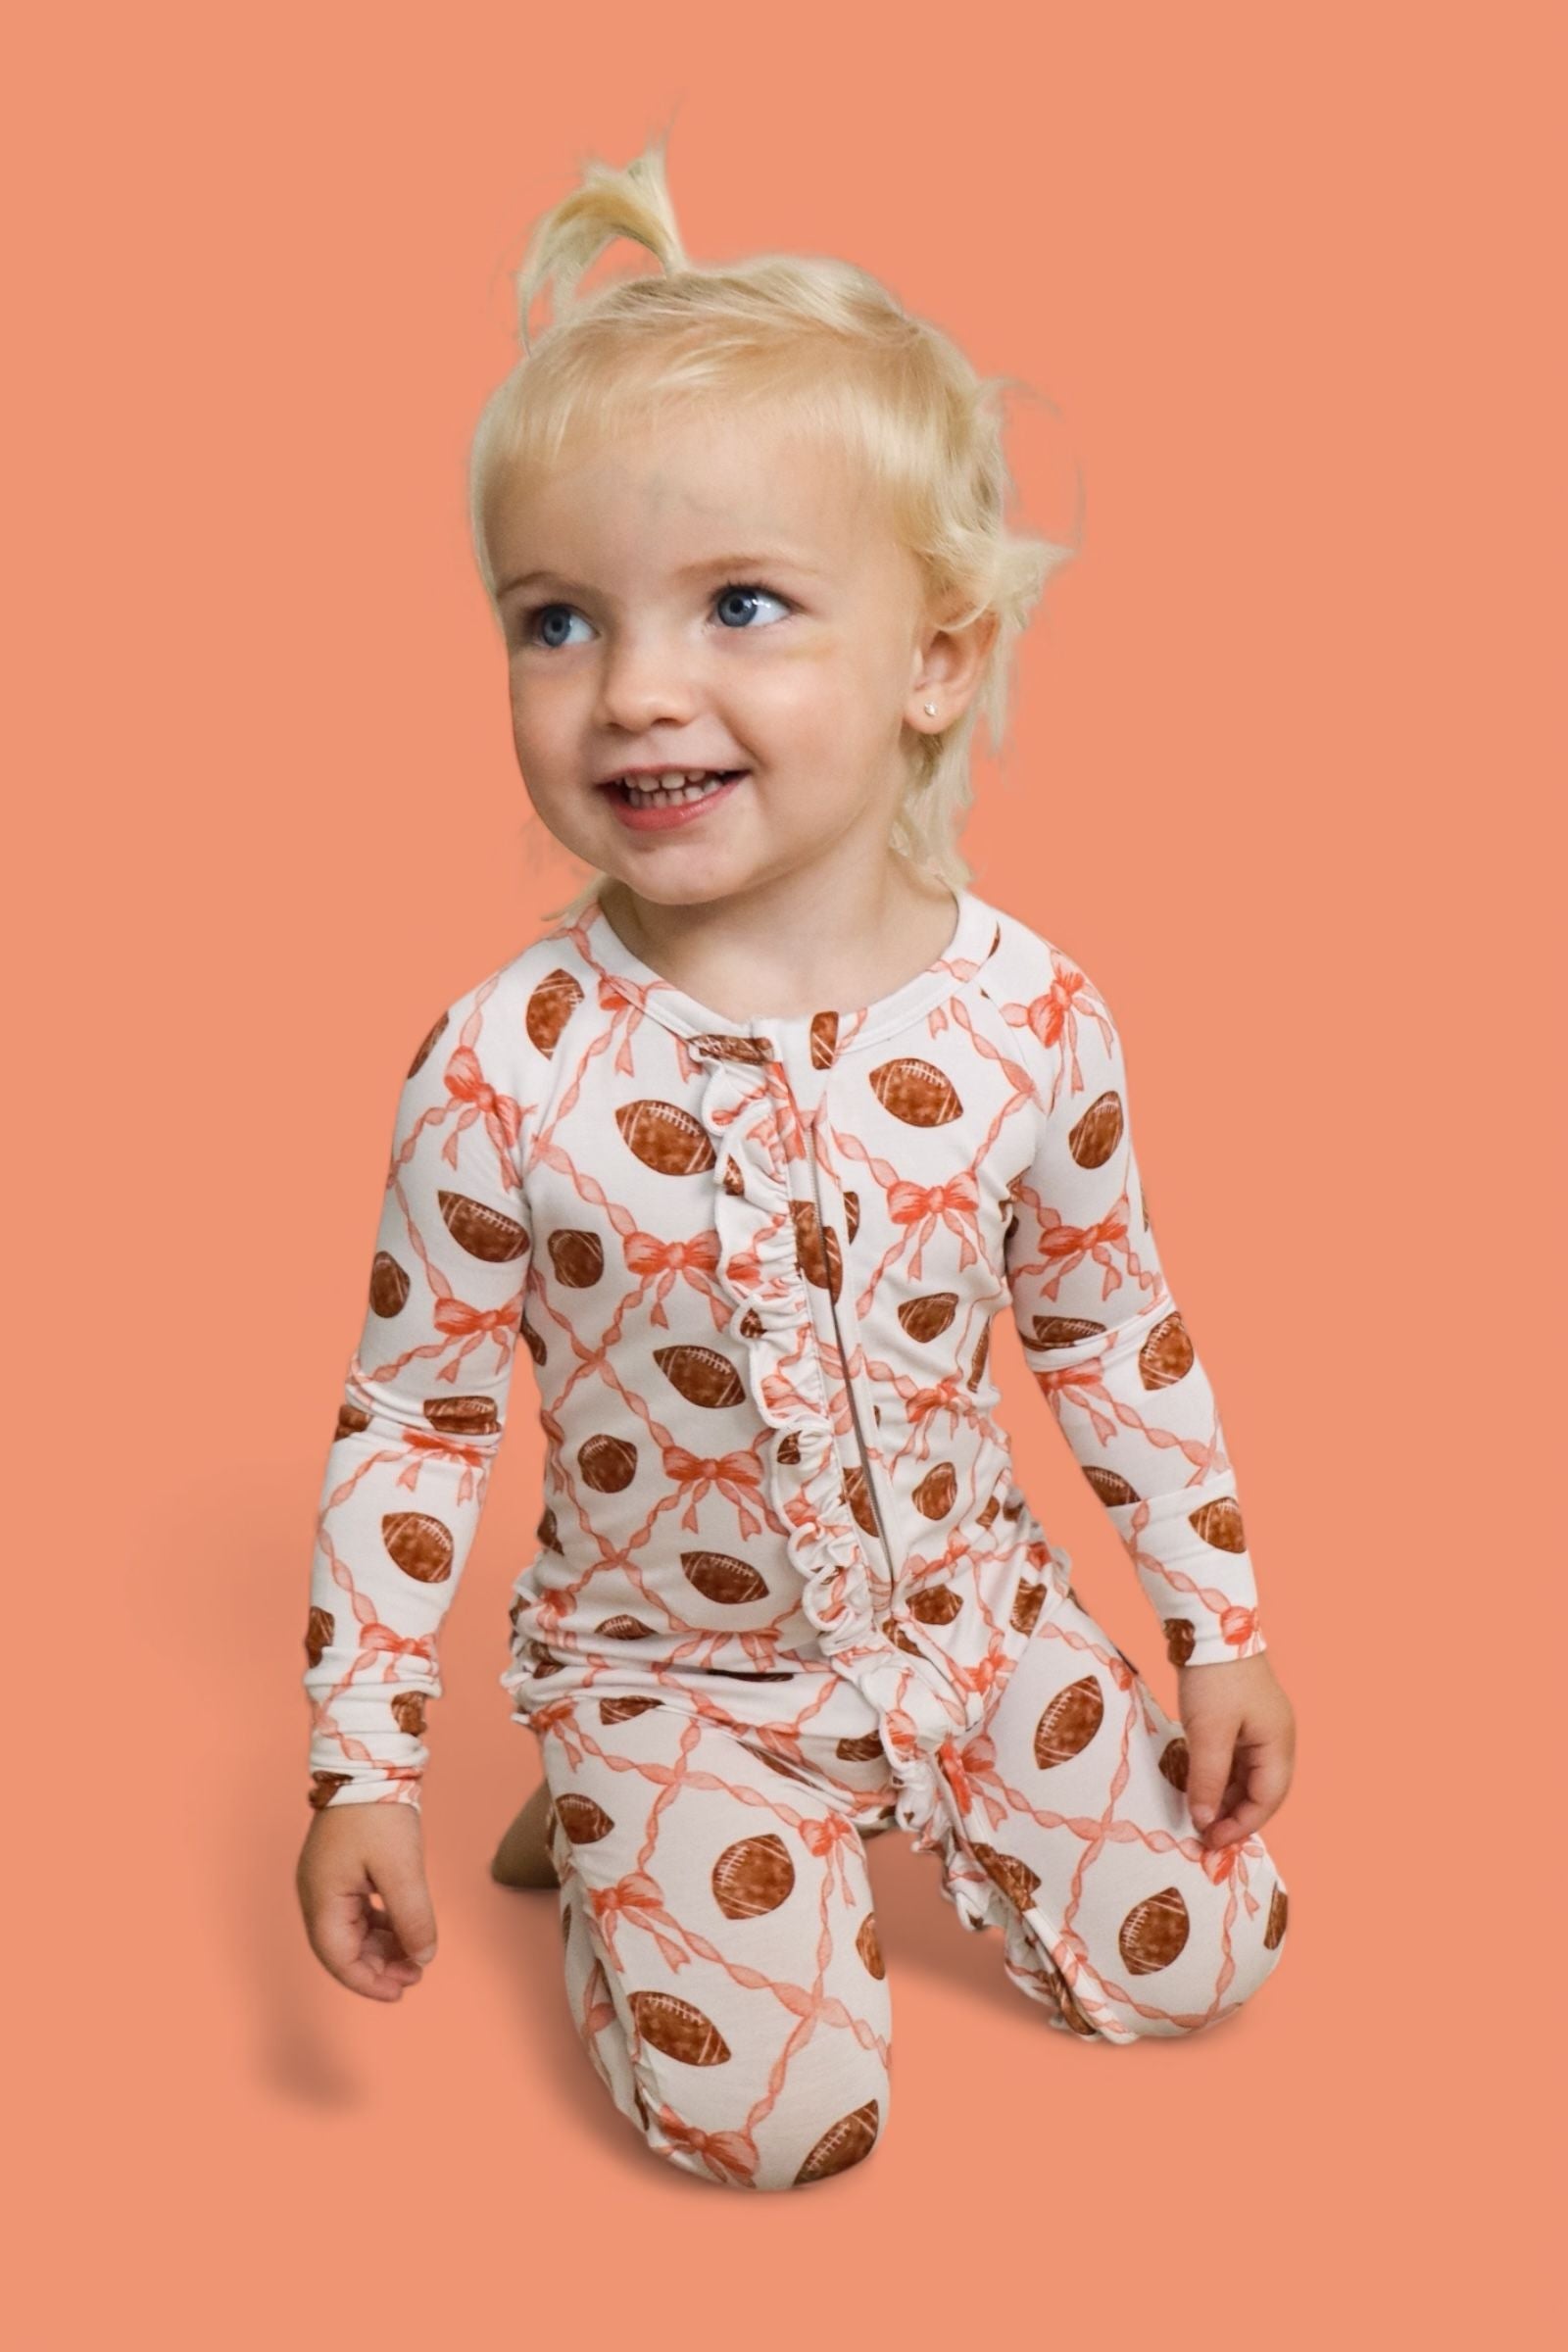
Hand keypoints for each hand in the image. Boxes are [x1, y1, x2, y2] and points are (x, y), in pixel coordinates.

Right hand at [296, 1801, 438, 2000]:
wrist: (369, 1761)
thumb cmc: (379, 1812)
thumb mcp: (401, 1869)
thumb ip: (412, 1917)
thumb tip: (423, 1957)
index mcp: (321, 1899)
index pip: (338, 1959)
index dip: (368, 1982)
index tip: (400, 1992)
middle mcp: (317, 1894)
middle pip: (343, 1948)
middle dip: (378, 1967)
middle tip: (415, 1975)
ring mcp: (327, 1881)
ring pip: (352, 1931)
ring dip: (382, 1947)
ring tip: (416, 1957)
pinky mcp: (342, 1869)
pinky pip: (358, 1910)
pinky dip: (381, 1925)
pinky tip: (405, 1929)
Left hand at [1175, 1652, 1295, 1849]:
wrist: (1209, 1627)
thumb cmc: (1214, 1679)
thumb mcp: (1208, 1733)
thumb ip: (1207, 1779)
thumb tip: (1203, 1820)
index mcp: (1278, 1744)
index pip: (1266, 1799)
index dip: (1241, 1825)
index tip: (1211, 1841)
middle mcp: (1274, 1740)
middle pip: (1259, 1791)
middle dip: (1233, 1816)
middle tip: (1203, 1836)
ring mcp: (1258, 1729)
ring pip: (1244, 1777)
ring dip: (1223, 1798)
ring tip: (1197, 1816)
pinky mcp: (1239, 1720)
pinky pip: (1232, 1760)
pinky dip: (1217, 1777)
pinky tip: (1196, 1787)